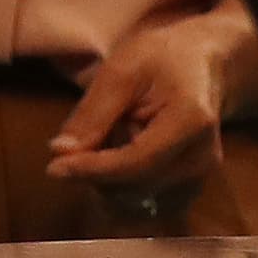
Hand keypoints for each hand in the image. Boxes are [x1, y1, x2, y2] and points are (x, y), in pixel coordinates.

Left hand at [52, 2, 257, 205]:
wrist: (203, 66)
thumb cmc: (162, 58)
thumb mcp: (122, 70)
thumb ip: (93, 113)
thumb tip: (60, 153)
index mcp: (191, 122)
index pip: (136, 162)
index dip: (93, 169)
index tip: (54, 168)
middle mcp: (202, 159)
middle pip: (134, 186)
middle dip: (95, 172)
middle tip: (77, 140)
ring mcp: (199, 176)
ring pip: (135, 198)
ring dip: (105, 179)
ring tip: (105, 138)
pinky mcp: (189, 186)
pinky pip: (143, 198)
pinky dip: (119, 183)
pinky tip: (115, 153)